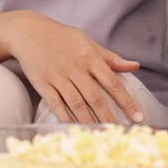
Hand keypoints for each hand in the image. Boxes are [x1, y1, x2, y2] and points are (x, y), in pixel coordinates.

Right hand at [5, 12, 143, 123]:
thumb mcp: (89, 43)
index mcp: (90, 57)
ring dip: (89, 121)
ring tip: (100, 135)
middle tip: (119, 132)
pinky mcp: (43, 84)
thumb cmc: (64, 38)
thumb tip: (135, 66)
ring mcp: (58, 77)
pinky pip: (56, 104)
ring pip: (76, 103)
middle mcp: (76, 68)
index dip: (126, 101)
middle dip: (109, 116)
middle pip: (95, 97)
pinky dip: (66, 117)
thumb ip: (112, 58)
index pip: (113, 82)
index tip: (137, 116)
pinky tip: (74, 128)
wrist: (29, 32)